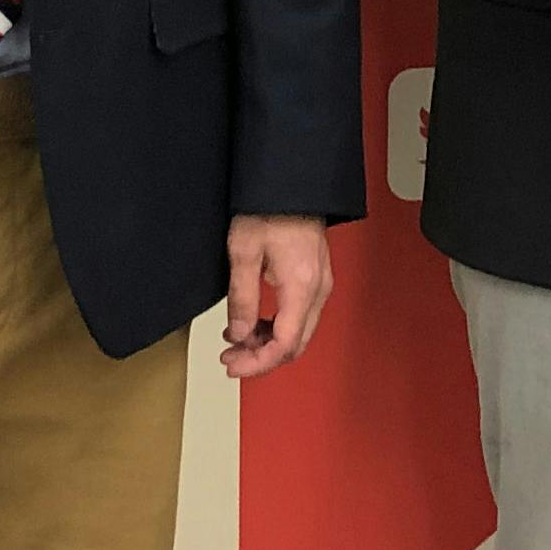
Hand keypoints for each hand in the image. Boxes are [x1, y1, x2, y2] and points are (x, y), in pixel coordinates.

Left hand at [223, 214, 334, 379]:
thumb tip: (240, 335)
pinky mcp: (316, 278)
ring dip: (268, 343)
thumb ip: (242, 298)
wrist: (291, 183)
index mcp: (301, 286)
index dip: (257, 362)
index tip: (233, 365)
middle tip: (230, 358)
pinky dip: (276, 327)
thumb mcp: (244, 252)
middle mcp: (318, 290)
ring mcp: (320, 284)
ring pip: (298, 332)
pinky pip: (299, 316)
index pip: (284, 344)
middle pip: (295, 344)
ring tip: (236, 341)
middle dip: (261, 357)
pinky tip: (254, 322)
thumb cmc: (268, 207)